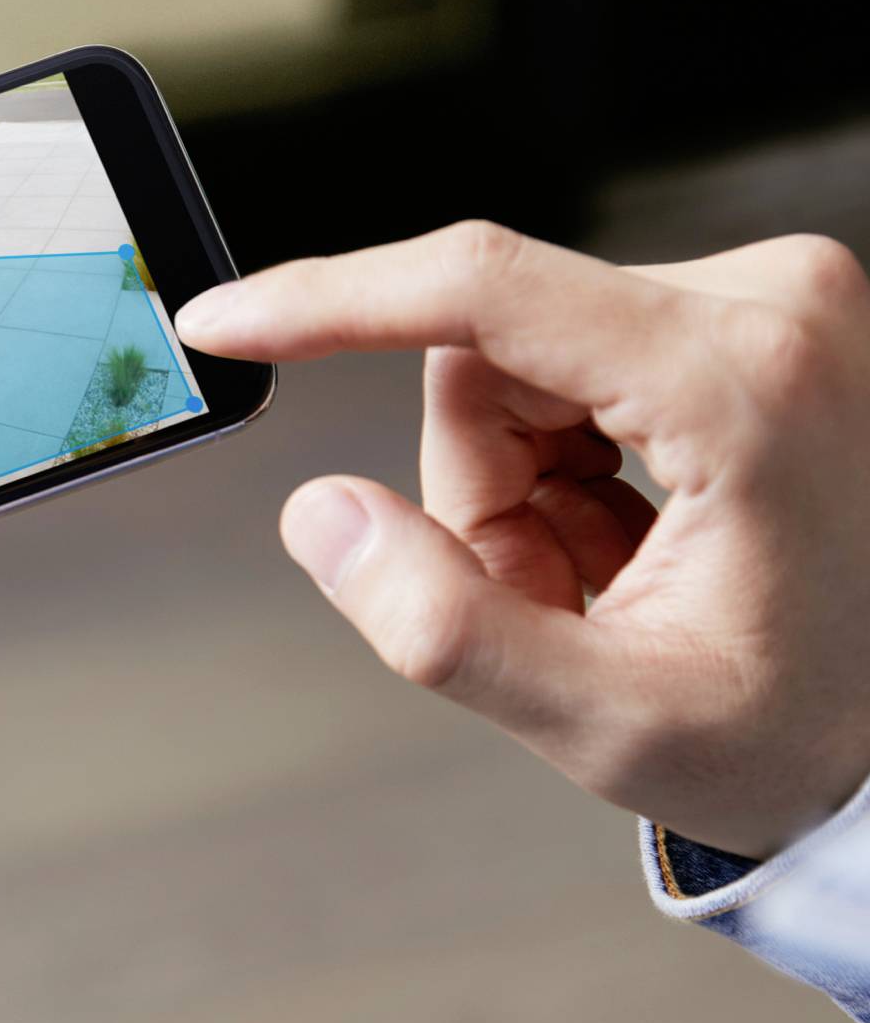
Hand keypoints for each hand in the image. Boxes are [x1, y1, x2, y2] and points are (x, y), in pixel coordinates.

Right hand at [177, 222, 869, 858]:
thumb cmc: (801, 734)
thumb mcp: (612, 722)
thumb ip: (444, 626)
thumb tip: (320, 512)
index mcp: (744, 378)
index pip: (479, 288)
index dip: (327, 301)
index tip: (223, 322)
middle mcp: (769, 299)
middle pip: (485, 351)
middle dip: (476, 485)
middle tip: (553, 600)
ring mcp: (770, 301)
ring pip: (516, 363)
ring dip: (519, 485)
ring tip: (609, 582)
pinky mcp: (753, 317)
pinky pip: (570, 365)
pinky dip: (566, 466)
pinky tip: (638, 540)